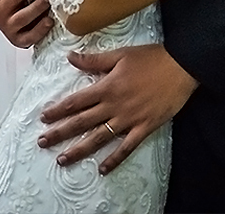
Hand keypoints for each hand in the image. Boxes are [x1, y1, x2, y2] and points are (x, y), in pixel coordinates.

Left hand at [39, 44, 196, 171]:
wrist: (181, 67)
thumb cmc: (151, 58)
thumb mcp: (120, 55)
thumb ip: (93, 60)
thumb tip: (70, 57)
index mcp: (106, 87)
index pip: (76, 102)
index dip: (58, 111)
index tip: (44, 118)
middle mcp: (113, 106)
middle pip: (81, 122)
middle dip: (60, 133)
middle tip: (42, 142)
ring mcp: (129, 119)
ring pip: (98, 138)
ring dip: (79, 150)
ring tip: (62, 160)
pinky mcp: (144, 127)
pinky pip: (126, 147)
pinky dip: (114, 159)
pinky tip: (102, 169)